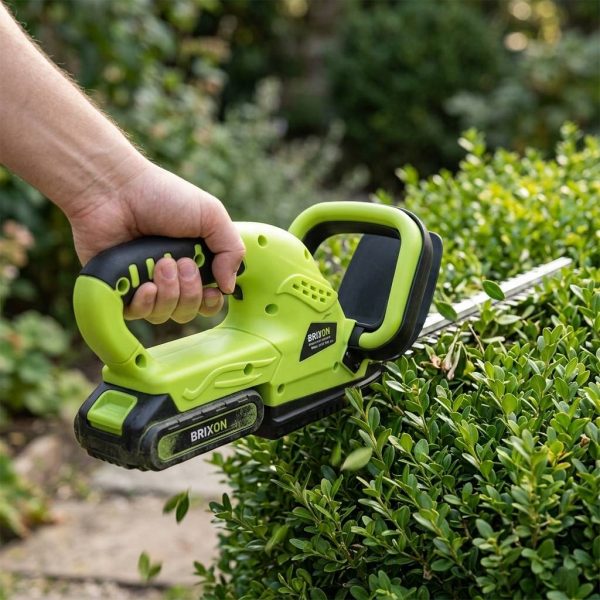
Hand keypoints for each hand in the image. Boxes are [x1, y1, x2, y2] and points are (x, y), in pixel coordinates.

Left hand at [68, 159, 244, 322]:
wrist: (114, 190)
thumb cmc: (161, 195)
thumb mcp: (211, 214)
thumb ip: (232, 250)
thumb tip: (229, 287)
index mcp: (193, 261)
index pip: (207, 299)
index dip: (211, 301)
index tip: (211, 290)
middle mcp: (169, 277)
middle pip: (188, 311)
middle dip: (190, 291)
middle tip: (181, 263)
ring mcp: (142, 283)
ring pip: (164, 314)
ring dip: (169, 292)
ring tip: (161, 264)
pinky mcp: (118, 289)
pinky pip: (137, 314)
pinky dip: (145, 302)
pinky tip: (145, 285)